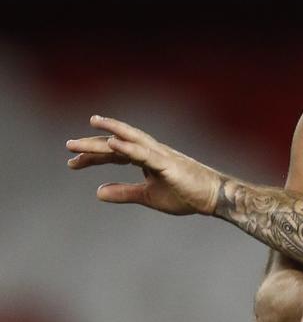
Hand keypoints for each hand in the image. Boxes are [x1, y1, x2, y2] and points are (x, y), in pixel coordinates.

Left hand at [66, 115, 222, 214]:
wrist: (214, 197)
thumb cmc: (186, 195)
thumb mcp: (148, 196)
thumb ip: (124, 192)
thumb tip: (98, 192)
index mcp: (147, 160)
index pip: (115, 154)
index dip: (93, 157)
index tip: (73, 163)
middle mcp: (152, 152)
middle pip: (118, 143)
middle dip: (93, 143)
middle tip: (69, 146)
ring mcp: (160, 156)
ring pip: (131, 140)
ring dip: (110, 132)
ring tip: (91, 124)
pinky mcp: (168, 164)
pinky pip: (145, 153)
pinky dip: (128, 147)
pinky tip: (113, 143)